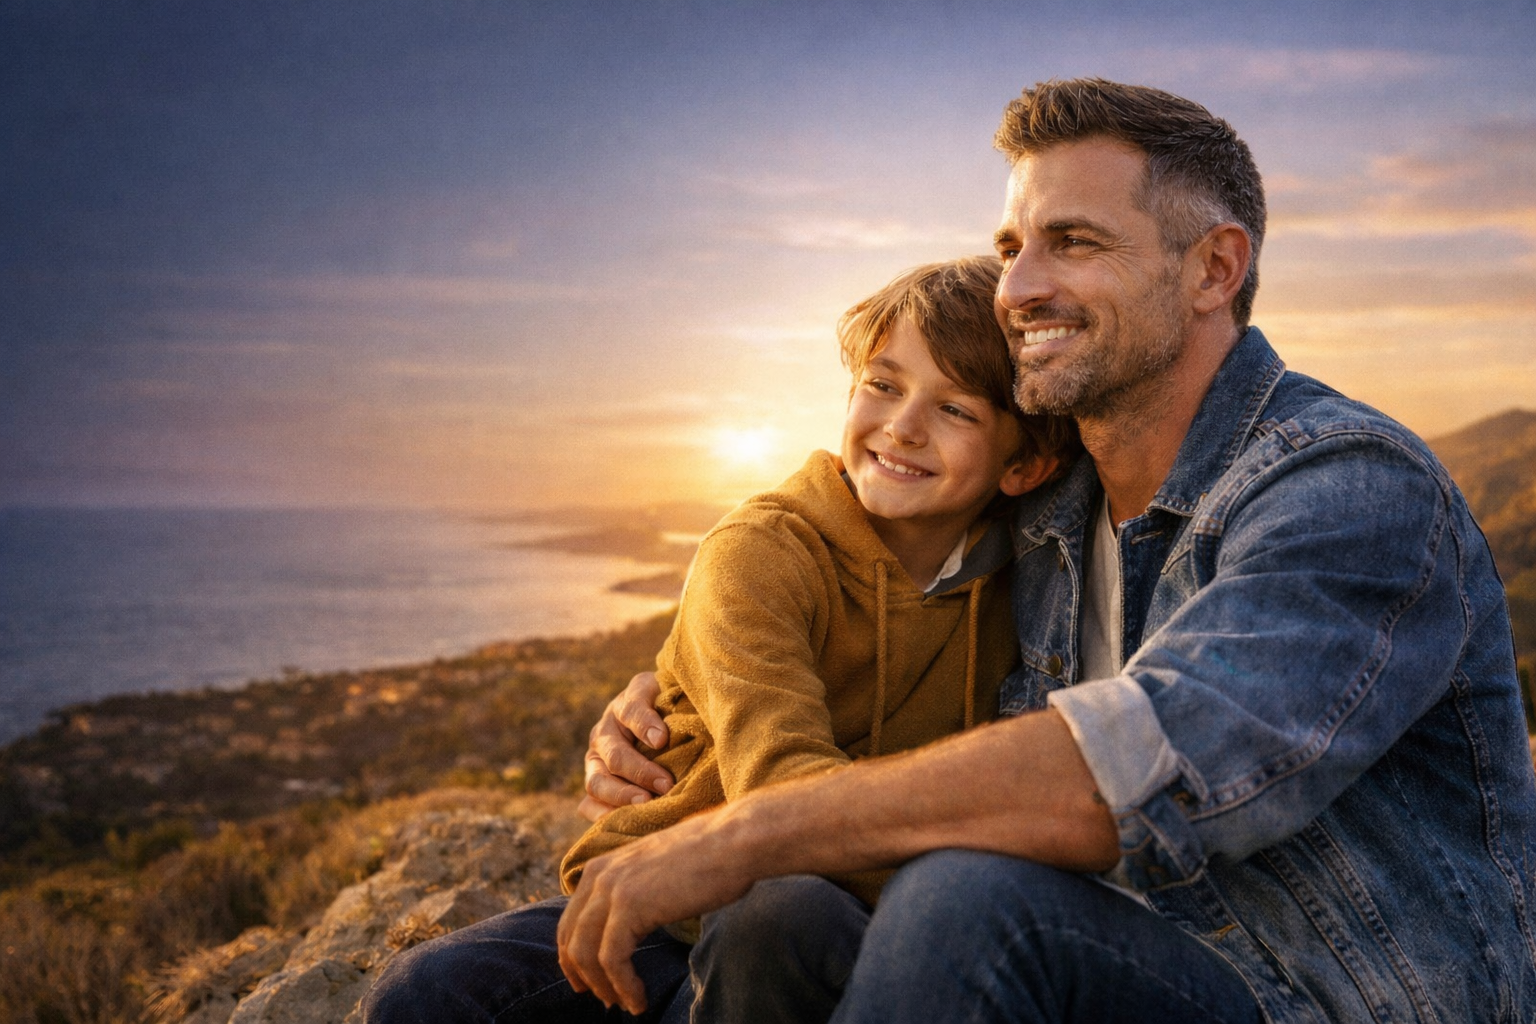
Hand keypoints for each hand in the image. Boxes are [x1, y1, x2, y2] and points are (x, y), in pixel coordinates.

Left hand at [557, 810, 753, 1012]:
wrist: (735, 841)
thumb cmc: (710, 856)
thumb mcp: (657, 868)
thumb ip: (636, 888)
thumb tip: (635, 920)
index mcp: (603, 865)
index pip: (571, 920)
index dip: (574, 956)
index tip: (589, 980)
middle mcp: (600, 875)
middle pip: (571, 939)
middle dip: (583, 975)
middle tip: (604, 999)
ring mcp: (612, 889)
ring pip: (585, 954)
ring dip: (604, 987)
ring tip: (626, 1004)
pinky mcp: (630, 907)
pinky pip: (612, 959)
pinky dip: (623, 986)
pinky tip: (638, 999)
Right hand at [578, 671, 674, 821]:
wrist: (657, 720)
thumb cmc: (671, 709)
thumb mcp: (671, 695)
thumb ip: (669, 708)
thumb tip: (660, 739)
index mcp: (624, 707)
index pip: (631, 712)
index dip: (644, 725)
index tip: (661, 740)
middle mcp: (604, 734)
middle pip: (615, 756)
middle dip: (639, 772)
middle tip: (666, 784)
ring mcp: (596, 762)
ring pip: (596, 783)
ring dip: (621, 796)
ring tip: (646, 805)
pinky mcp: (596, 787)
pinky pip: (589, 805)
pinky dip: (603, 816)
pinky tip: (627, 822)